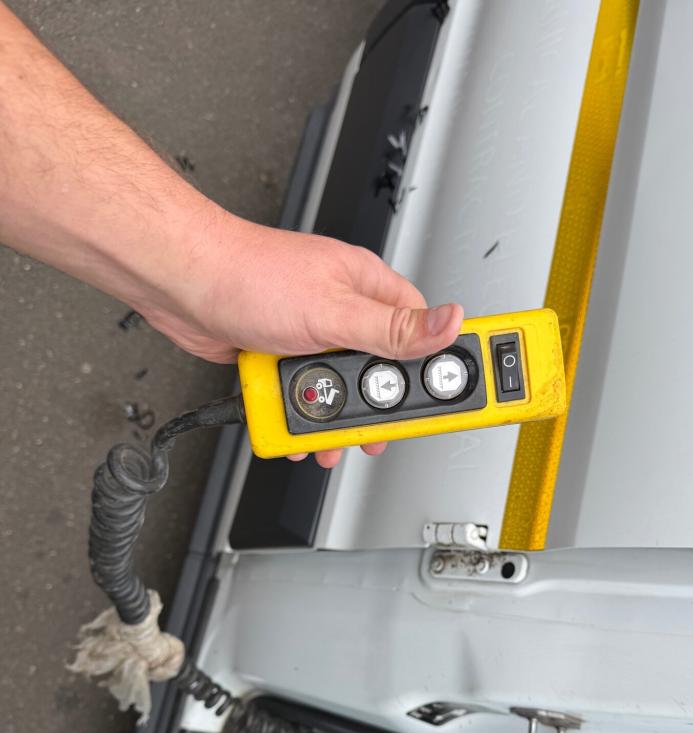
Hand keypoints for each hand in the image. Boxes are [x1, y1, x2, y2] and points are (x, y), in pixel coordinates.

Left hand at [138, 211, 463, 466]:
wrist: (182, 283)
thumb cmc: (248, 275)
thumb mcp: (334, 311)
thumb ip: (393, 328)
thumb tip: (449, 323)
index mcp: (366, 288)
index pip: (420, 330)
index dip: (438, 364)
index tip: (456, 393)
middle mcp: (342, 311)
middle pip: (380, 371)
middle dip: (377, 408)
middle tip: (376, 435)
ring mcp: (311, 335)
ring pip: (339, 388)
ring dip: (333, 418)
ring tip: (327, 442)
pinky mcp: (282, 355)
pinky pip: (303, 394)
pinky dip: (299, 414)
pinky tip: (294, 428)